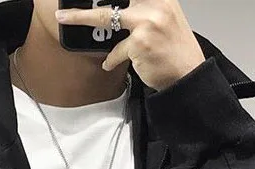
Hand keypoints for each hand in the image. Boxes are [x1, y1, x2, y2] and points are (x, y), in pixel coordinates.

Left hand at [55, 0, 205, 90]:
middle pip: (115, 0)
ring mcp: (147, 24)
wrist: (188, 75)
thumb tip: (119, 11)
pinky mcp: (140, 43)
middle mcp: (156, 6)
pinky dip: (111, 59)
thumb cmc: (176, 52)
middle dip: (89, 6)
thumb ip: (146, 11)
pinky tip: (110, 64)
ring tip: (65, 17)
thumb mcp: (166, 21)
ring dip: (83, 19)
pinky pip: (115, 50)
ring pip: (106, 18)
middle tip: (66, 6)